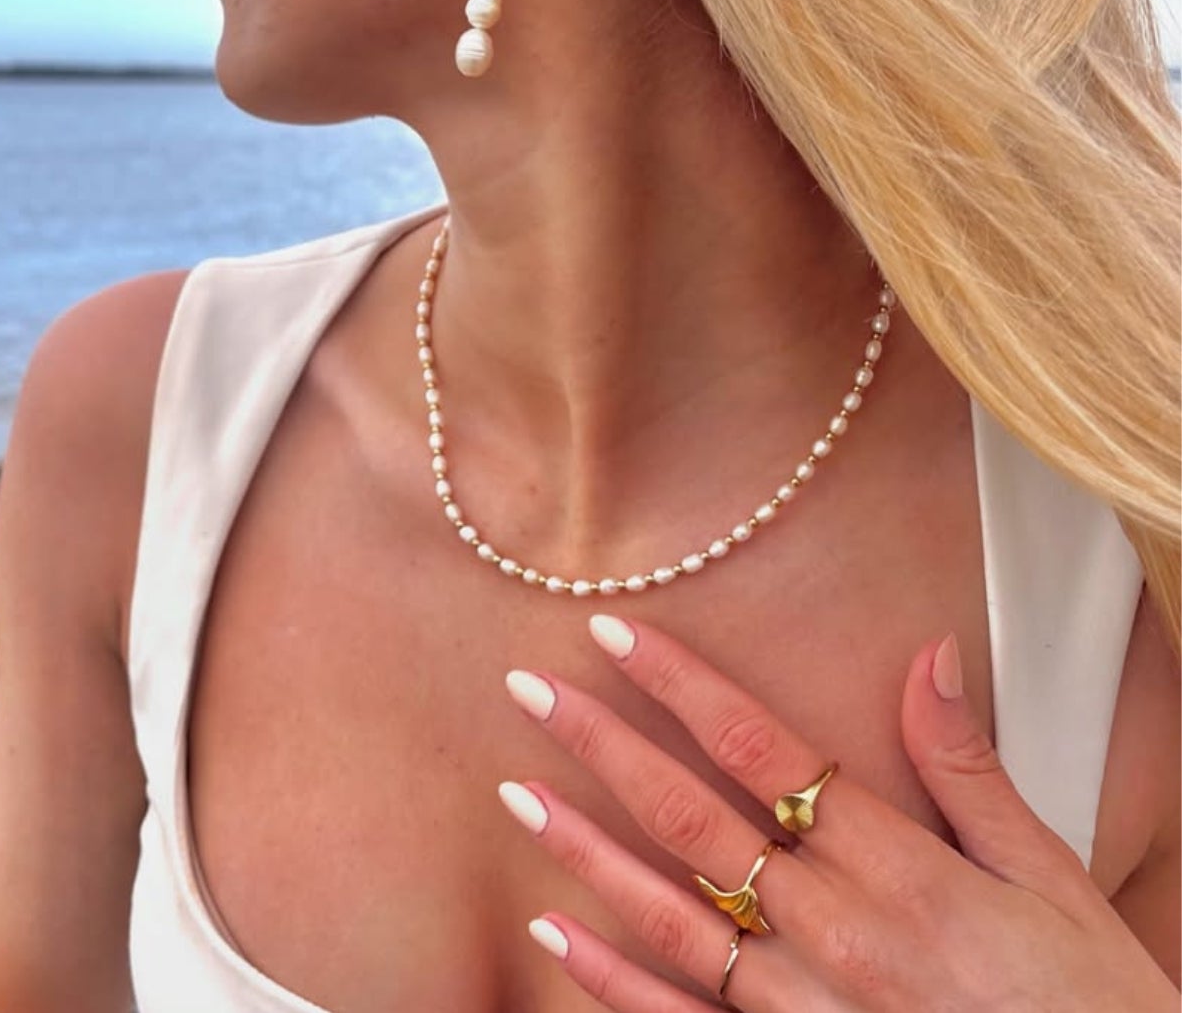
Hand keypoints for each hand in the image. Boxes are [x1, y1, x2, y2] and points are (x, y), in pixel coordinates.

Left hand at [497, 614, 1174, 1011]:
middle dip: (602, 745)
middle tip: (527, 689)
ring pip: (666, 914)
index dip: (680, 683)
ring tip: (515, 791)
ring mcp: (800, 1010)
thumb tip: (927, 655)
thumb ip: (972, 771)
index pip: (760, 748)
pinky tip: (550, 929)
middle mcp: (833, 934)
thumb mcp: (1054, 883)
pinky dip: (605, 976)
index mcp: (897, 870)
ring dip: (582, 847)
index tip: (614, 631)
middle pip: (692, 817)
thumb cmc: (1092, 1012)